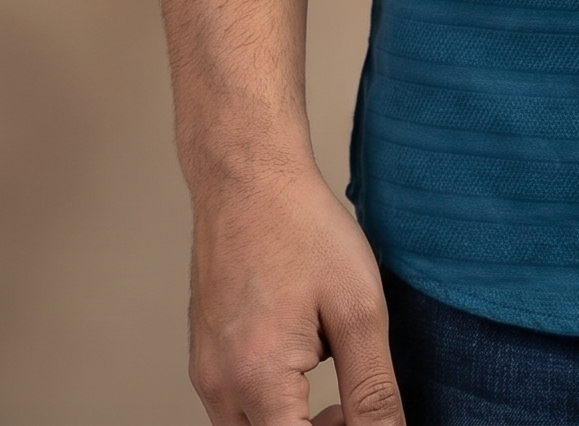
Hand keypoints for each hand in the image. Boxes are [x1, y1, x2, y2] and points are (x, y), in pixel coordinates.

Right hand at [187, 158, 404, 425]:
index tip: (363, 414)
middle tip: (354, 402)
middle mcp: (218, 386)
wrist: (249, 178)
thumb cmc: (302, 229)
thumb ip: (372, 389)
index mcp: (256, 380)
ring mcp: (205, 373)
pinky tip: (306, 354)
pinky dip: (274, 399)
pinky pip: (238, 404)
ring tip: (335, 370)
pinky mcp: (205, 357)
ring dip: (293, 421)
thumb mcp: (359, 309)